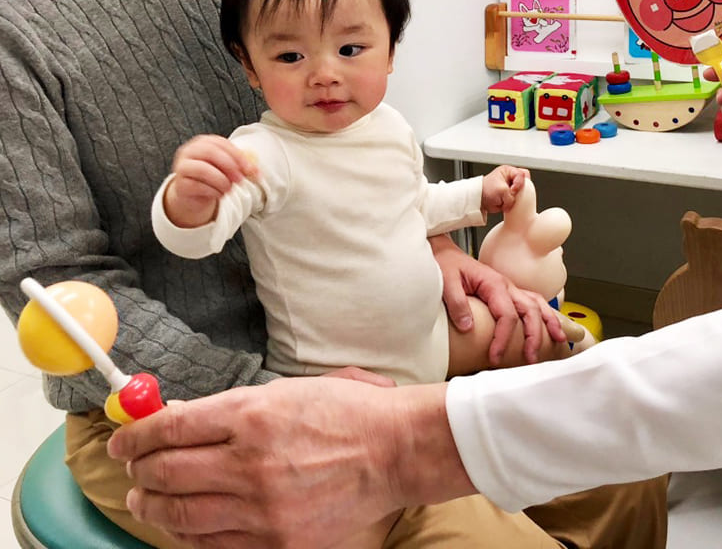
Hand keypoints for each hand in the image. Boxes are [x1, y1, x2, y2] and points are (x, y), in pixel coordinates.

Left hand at [106, 377, 468, 548]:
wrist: (393, 451)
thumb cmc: (345, 413)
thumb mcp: (283, 392)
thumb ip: (227, 410)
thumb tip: (177, 420)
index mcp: (253, 415)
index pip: (170, 428)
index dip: (136, 435)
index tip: (124, 440)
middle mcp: (251, 463)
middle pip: (167, 471)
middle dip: (139, 470)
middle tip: (133, 469)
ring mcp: (264, 508)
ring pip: (181, 515)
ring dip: (154, 505)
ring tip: (147, 499)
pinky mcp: (279, 541)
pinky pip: (214, 545)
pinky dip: (188, 535)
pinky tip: (184, 524)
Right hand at [165, 135, 258, 227]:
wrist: (193, 195)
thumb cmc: (213, 177)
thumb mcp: (227, 169)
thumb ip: (241, 166)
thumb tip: (256, 171)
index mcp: (203, 142)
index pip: (220, 143)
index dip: (237, 155)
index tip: (250, 169)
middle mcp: (189, 151)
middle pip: (210, 152)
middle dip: (229, 166)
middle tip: (241, 179)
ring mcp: (182, 167)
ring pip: (203, 170)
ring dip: (221, 181)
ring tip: (229, 189)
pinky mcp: (180, 184)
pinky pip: (198, 186)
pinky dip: (213, 191)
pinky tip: (218, 194)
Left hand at [430, 234, 566, 364]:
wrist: (444, 253)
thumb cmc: (446, 265)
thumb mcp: (446, 281)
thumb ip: (457, 303)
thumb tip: (468, 327)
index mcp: (493, 283)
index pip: (507, 315)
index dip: (504, 338)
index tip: (495, 357)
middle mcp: (506, 286)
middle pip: (530, 311)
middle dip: (534, 336)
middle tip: (530, 359)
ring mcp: (509, 289)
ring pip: (537, 305)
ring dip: (549, 323)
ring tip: (558, 342)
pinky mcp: (507, 293)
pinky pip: (531, 303)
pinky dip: (544, 315)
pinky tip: (550, 328)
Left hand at [481, 165, 528, 213]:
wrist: (480, 200)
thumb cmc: (486, 190)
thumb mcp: (501, 190)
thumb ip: (511, 195)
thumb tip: (514, 201)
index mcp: (508, 171)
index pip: (522, 174)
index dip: (519, 183)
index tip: (512, 190)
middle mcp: (511, 178)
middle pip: (525, 183)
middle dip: (520, 190)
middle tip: (512, 195)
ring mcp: (512, 188)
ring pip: (522, 193)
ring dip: (517, 198)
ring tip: (508, 200)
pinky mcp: (511, 196)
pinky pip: (518, 200)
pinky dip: (514, 203)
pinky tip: (507, 203)